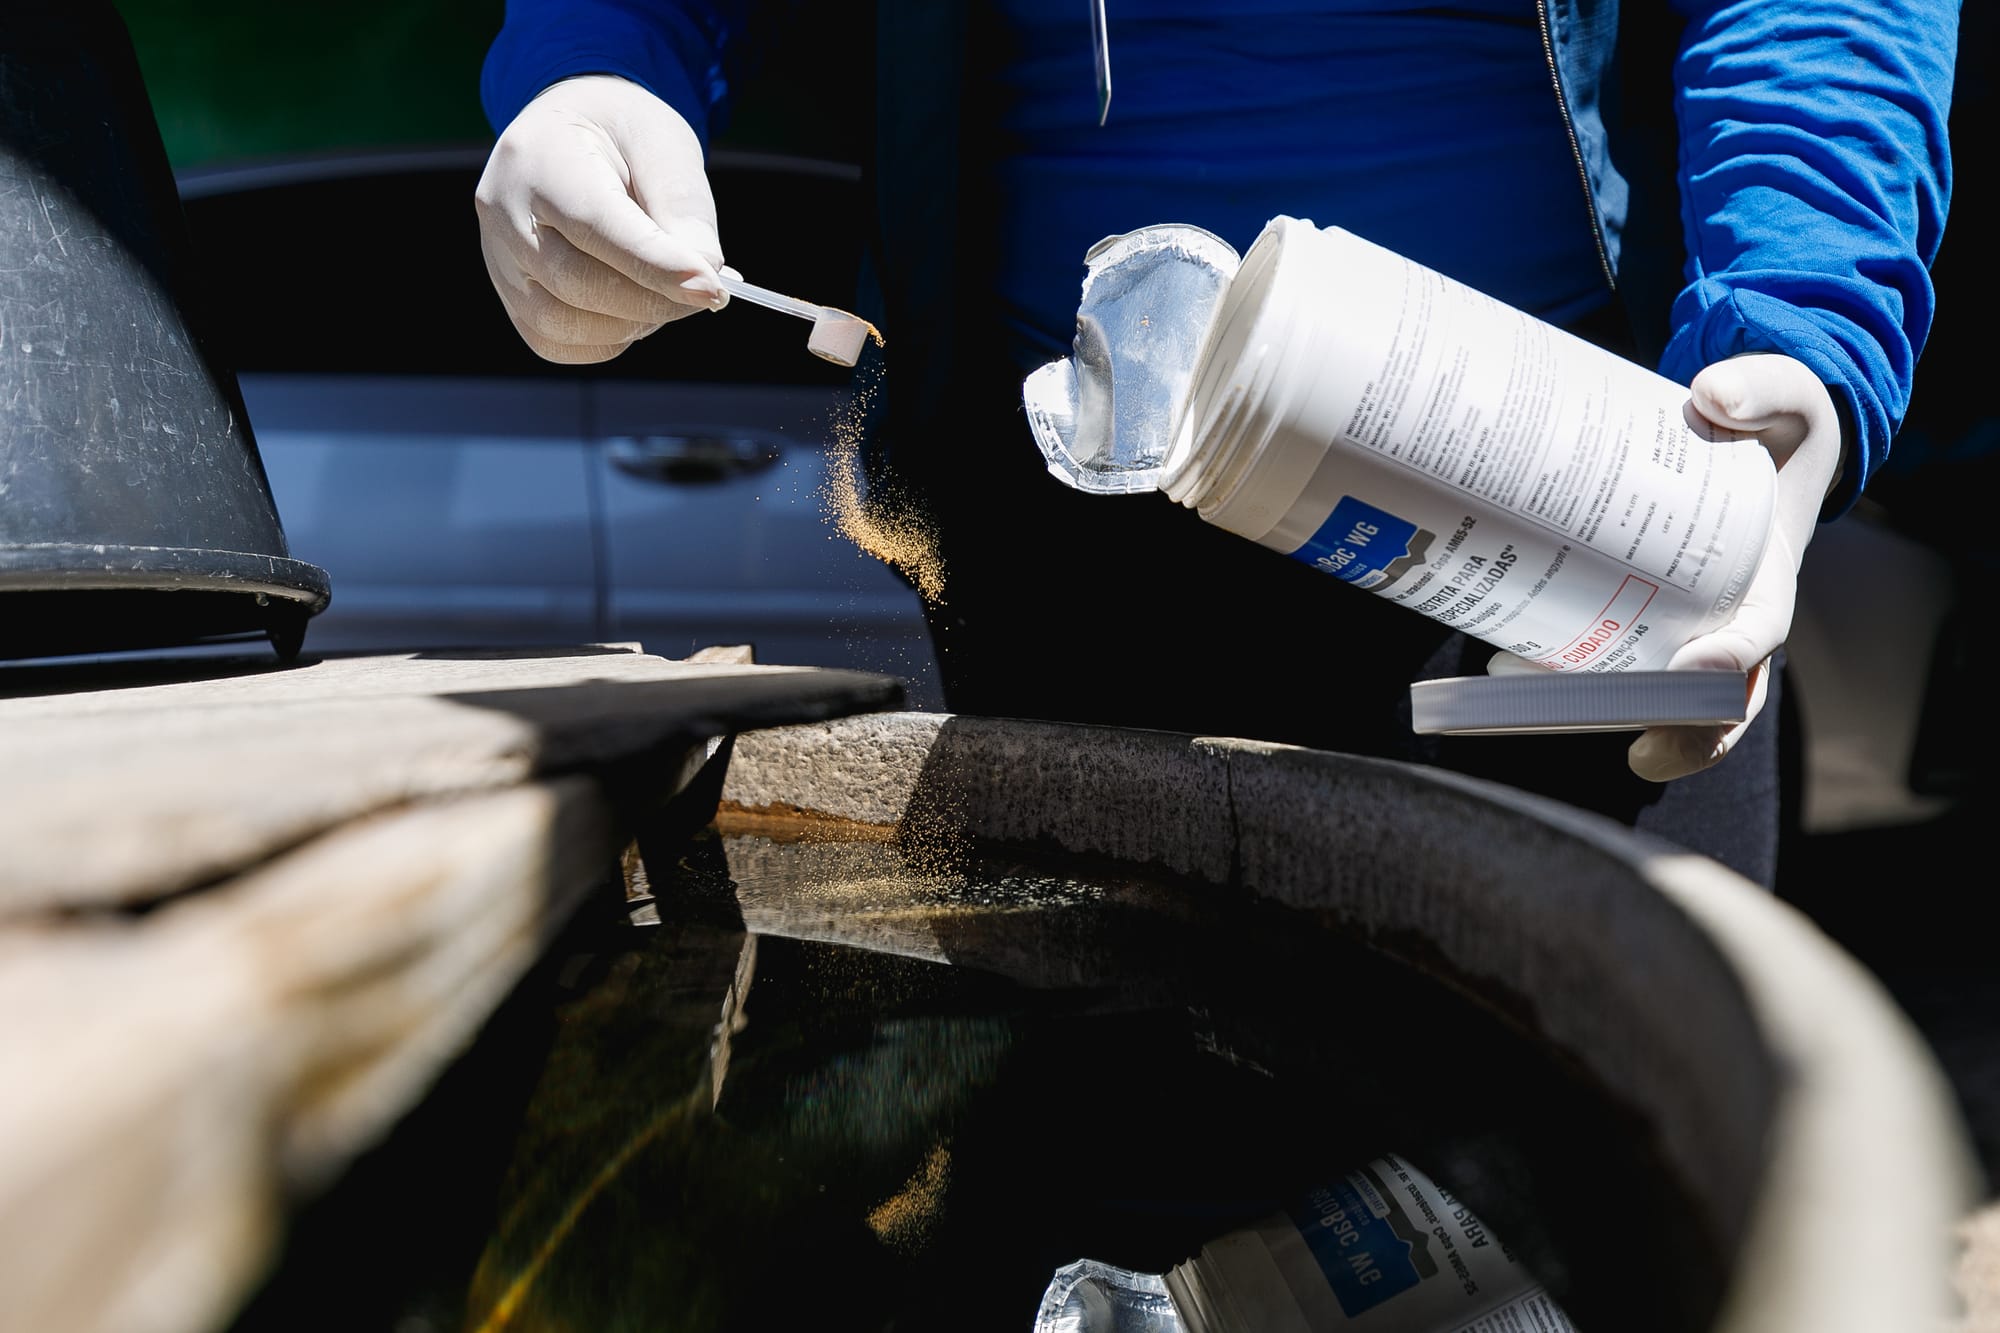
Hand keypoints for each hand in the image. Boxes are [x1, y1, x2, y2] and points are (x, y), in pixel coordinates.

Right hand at [475, 75, 725, 363]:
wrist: (574, 129)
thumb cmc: (623, 133)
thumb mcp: (664, 144)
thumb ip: (684, 207)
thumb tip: (704, 277)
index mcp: (539, 156)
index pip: (595, 224)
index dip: (655, 264)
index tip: (711, 289)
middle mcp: (503, 210)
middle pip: (576, 282)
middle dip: (654, 298)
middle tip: (706, 292)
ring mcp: (498, 258)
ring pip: (562, 322)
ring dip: (632, 322)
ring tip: (668, 292)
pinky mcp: (510, 295)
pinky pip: (555, 341)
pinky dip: (607, 339)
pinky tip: (636, 308)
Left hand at [1487, 352, 1844, 781]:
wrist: (1747, 449)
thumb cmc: (1769, 431)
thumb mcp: (1786, 398)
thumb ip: (1762, 388)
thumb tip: (1709, 393)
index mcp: (1768, 586)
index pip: (1758, 639)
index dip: (1730, 662)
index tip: (1695, 666)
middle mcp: (1722, 625)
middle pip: (1708, 702)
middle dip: (1674, 731)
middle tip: (1634, 751)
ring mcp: (1673, 632)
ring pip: (1644, 697)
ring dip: (1591, 711)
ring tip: (1527, 703)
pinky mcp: (1629, 621)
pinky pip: (1599, 662)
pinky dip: (1556, 676)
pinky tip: (1500, 663)